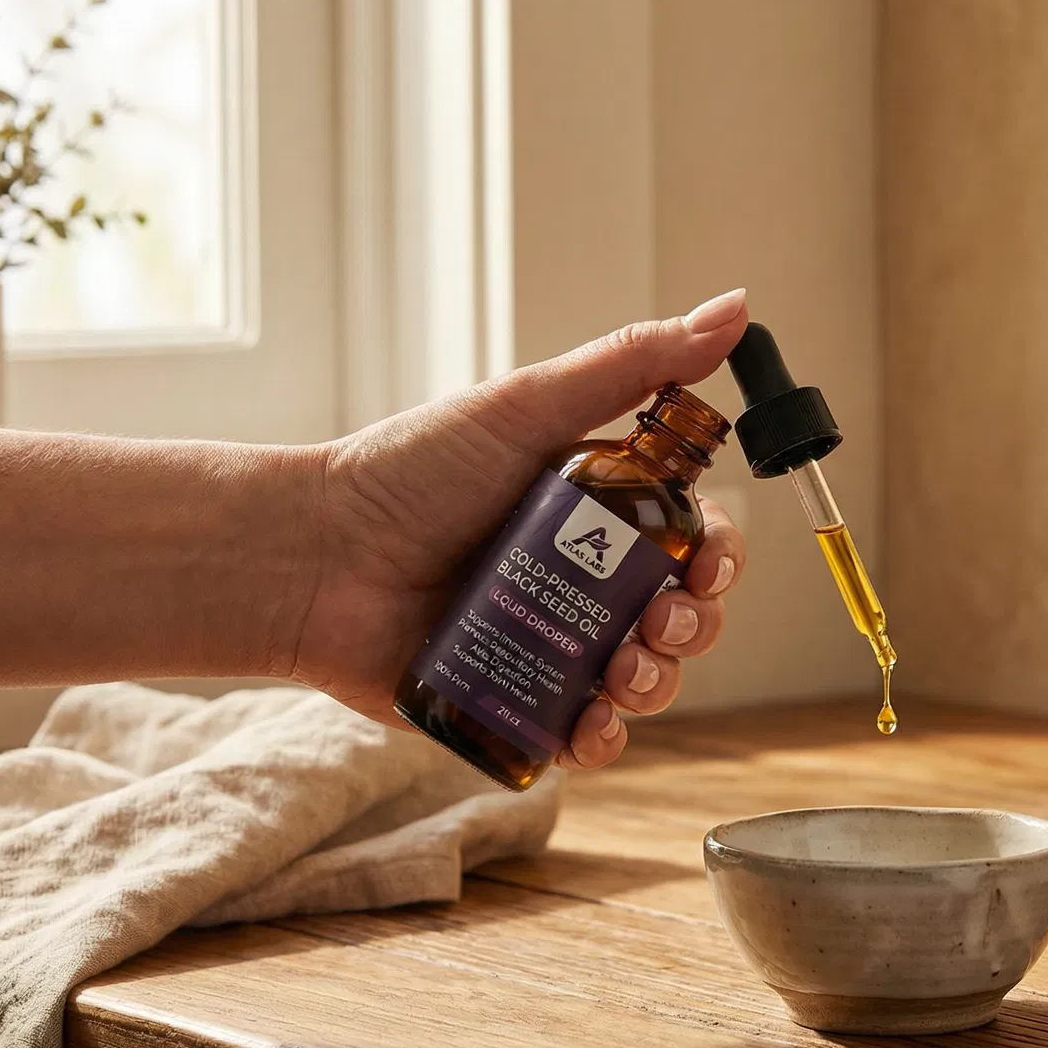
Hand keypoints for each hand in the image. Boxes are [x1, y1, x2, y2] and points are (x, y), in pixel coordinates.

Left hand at [292, 290, 750, 767]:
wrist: (312, 559)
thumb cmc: (407, 475)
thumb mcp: (528, 407)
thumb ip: (634, 364)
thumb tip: (735, 309)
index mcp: (599, 514)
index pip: (694, 540)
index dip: (718, 556)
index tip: (707, 561)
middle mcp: (585, 582)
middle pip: (684, 615)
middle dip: (695, 625)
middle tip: (663, 619)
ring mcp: (554, 648)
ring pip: (647, 681)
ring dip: (659, 682)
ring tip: (623, 670)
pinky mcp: (516, 707)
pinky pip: (585, 738)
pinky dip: (604, 739)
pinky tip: (593, 725)